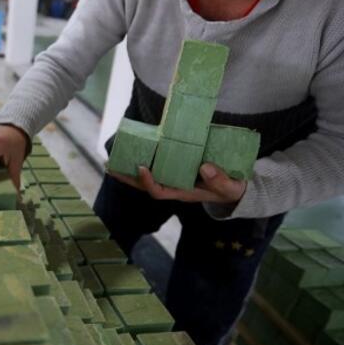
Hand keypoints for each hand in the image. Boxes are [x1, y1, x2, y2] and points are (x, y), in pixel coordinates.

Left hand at [108, 163, 246, 204]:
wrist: (234, 191)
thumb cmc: (230, 189)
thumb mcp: (229, 187)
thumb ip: (219, 179)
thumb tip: (205, 166)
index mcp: (183, 193)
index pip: (159, 192)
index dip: (148, 181)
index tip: (141, 167)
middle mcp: (173, 187)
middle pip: (144, 186)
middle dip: (127, 178)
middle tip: (109, 167)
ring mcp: (173, 180)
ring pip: (146, 178)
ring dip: (129, 170)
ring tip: (112, 161)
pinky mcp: (176, 171)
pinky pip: (155, 168)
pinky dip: (144, 161)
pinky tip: (135, 151)